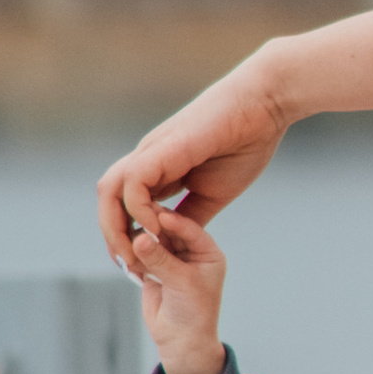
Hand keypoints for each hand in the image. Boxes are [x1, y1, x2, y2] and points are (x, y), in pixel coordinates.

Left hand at [97, 53, 290, 267]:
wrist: (264, 104)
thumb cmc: (246, 140)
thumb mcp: (214, 191)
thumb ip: (192, 214)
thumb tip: (178, 238)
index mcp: (158, 170)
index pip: (124, 208)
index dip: (126, 239)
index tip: (140, 267)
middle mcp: (148, 161)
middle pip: (108, 201)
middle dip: (113, 238)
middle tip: (131, 269)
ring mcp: (152, 153)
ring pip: (110, 191)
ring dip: (116, 227)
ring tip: (137, 255)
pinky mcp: (164, 148)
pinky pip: (133, 182)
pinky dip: (138, 209)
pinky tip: (157, 230)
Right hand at [127, 210, 228, 373]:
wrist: (181, 341)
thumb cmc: (193, 313)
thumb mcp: (181, 282)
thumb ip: (160, 259)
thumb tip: (139, 238)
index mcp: (206, 252)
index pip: (188, 228)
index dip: (171, 221)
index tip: (153, 213)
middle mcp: (189, 251)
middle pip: (166, 230)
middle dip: (149, 227)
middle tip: (131, 219)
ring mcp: (169, 258)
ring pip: (150, 239)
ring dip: (137, 239)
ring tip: (124, 240)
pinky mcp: (152, 267)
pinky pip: (139, 253)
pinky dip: (130, 253)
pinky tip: (121, 253)